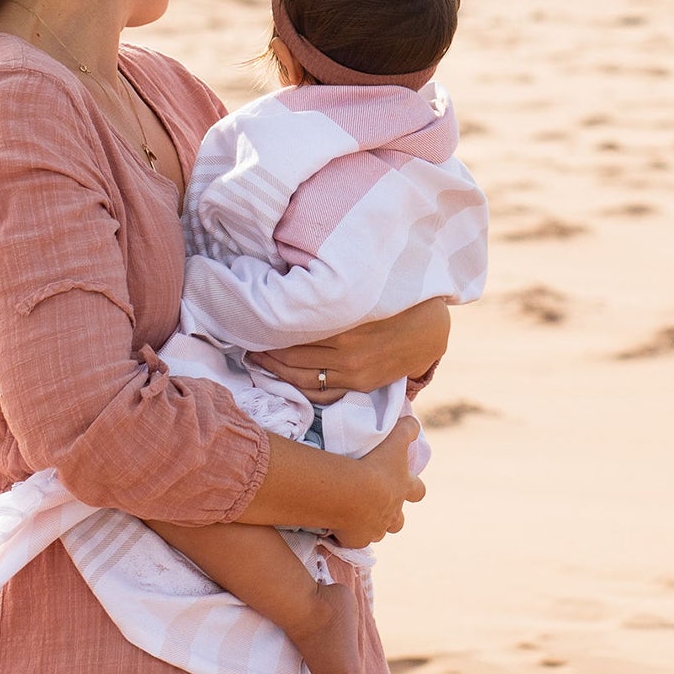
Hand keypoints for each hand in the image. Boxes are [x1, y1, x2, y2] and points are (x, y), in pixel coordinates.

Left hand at [253, 296, 450, 397]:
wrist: (430, 328)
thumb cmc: (396, 300)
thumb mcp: (363, 290)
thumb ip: (331, 294)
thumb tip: (293, 282)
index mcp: (344, 325)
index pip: (293, 330)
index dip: (267, 328)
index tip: (249, 321)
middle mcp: (346, 352)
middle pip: (292, 355)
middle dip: (265, 349)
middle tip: (243, 340)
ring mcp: (353, 372)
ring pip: (301, 376)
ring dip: (275, 370)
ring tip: (255, 360)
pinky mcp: (360, 384)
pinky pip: (321, 391)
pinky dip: (299, 387)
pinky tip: (284, 379)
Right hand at [329, 415, 426, 549]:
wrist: (353, 492)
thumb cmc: (376, 464)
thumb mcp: (395, 439)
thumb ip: (408, 429)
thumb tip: (414, 423)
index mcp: (403, 489)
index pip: (418, 491)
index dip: (415, 488)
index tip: (406, 484)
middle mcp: (393, 512)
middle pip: (399, 521)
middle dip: (393, 514)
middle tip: (379, 504)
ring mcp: (376, 529)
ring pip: (379, 533)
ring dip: (372, 525)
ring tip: (356, 515)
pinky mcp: (357, 540)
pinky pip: (354, 540)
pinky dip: (348, 534)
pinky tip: (337, 526)